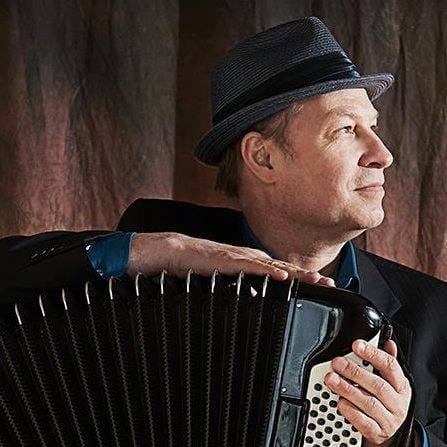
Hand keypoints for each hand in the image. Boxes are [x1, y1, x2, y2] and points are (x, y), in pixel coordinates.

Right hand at [126, 232, 335, 285]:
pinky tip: (282, 278)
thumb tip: (261, 299)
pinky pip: (252, 266)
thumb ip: (246, 287)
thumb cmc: (201, 266)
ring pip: (274, 265)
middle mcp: (252, 257)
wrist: (178, 253)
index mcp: (252, 262)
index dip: (304, 278)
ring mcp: (242, 257)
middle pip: (286, 267)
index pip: (283, 271)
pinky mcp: (229, 260)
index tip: (323, 286)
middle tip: (331, 283)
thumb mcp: (228, 279)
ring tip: (316, 280)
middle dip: (309, 275)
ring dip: (297, 273)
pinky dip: (268, 272)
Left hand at [324, 339, 411, 445]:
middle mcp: (397, 403)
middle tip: (336, 362)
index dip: (373, 354)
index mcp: (401, 386)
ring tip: (331, 379)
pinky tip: (340, 402)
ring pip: (368, 403)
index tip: (356, 345)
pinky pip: (363, 423)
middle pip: (377, 385)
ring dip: (347, 389)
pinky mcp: (377, 434)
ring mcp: (388, 420)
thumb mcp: (389, 382)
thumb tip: (387, 342)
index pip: (390, 366)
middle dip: (354, 371)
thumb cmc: (385, 401)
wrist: (389, 433)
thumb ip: (385, 362)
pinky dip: (350, 411)